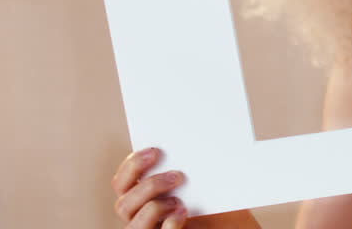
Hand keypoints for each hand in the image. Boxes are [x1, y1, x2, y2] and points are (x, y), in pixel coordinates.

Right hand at [111, 148, 257, 228]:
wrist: (229, 224)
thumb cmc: (215, 201)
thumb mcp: (203, 179)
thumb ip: (192, 163)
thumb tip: (201, 132)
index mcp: (142, 196)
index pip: (122, 182)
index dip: (132, 166)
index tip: (154, 150)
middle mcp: (139, 217)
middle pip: (124, 204)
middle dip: (148, 186)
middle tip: (177, 175)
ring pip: (134, 225)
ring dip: (155, 208)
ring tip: (180, 201)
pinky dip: (168, 225)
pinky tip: (182, 214)